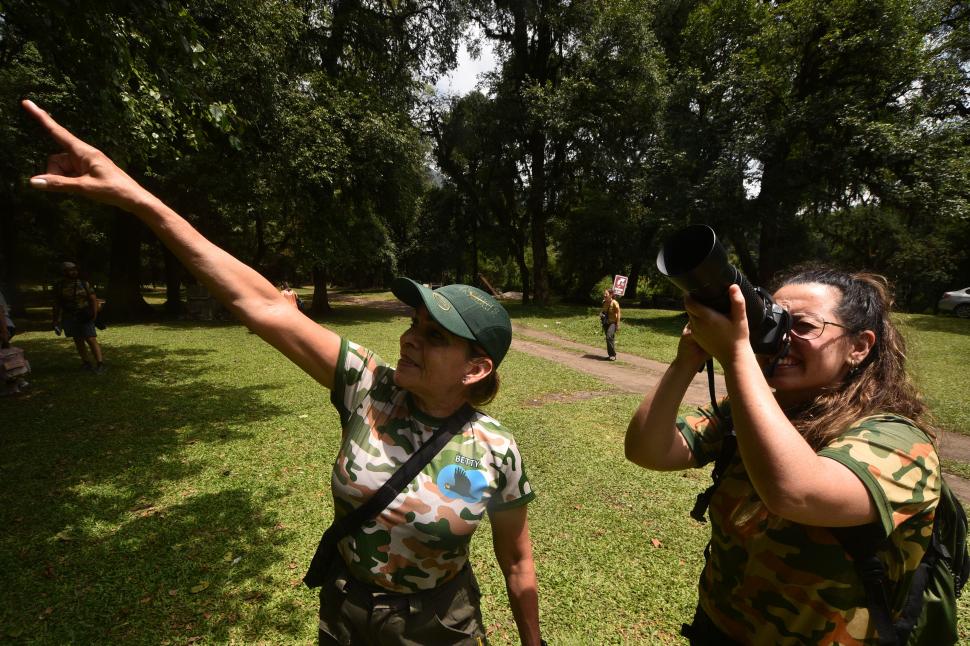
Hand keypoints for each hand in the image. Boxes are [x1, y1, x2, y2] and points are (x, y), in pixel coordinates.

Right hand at [21, 100, 147, 209]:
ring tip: (83, 188)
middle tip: (74, 185)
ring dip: (63, 179)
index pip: (57, 132)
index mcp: (84, 151)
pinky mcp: (87, 171)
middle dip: (55, 173)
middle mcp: (83, 154)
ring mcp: (84, 163)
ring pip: (61, 168)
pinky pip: (69, 174)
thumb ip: (59, 184)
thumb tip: (34, 181)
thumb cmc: (114, 190)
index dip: (40, 118)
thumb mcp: (85, 188)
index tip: (27, 103)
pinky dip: (69, 182)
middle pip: (55, 159)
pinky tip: (83, 189)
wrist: (134, 198)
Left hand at [683, 284, 749, 364]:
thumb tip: (733, 286)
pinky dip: (697, 321)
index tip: (693, 289)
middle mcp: (698, 325)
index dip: (689, 295)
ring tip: (706, 307)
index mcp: (706, 317)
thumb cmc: (738, 337)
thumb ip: (737, 301)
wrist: (734, 357)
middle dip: (693, 302)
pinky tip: (707, 320)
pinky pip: (693, 326)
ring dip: (695, 312)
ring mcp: (696, 333)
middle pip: (689, 309)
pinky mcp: (697, 339)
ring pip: (691, 317)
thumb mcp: (740, 318)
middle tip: (702, 296)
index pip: (689, 302)